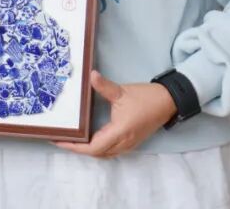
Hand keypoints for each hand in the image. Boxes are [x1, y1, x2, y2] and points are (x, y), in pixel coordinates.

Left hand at [54, 70, 175, 158]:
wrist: (168, 102)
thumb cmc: (146, 97)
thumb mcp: (122, 91)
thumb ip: (104, 86)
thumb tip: (90, 75)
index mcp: (119, 132)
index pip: (93, 147)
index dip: (75, 146)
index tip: (60, 140)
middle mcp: (123, 143)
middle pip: (96, 153)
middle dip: (78, 148)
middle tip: (62, 138)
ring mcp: (128, 145)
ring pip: (104, 154)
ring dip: (88, 149)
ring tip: (74, 139)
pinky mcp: (131, 142)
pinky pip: (111, 151)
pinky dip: (98, 147)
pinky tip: (91, 138)